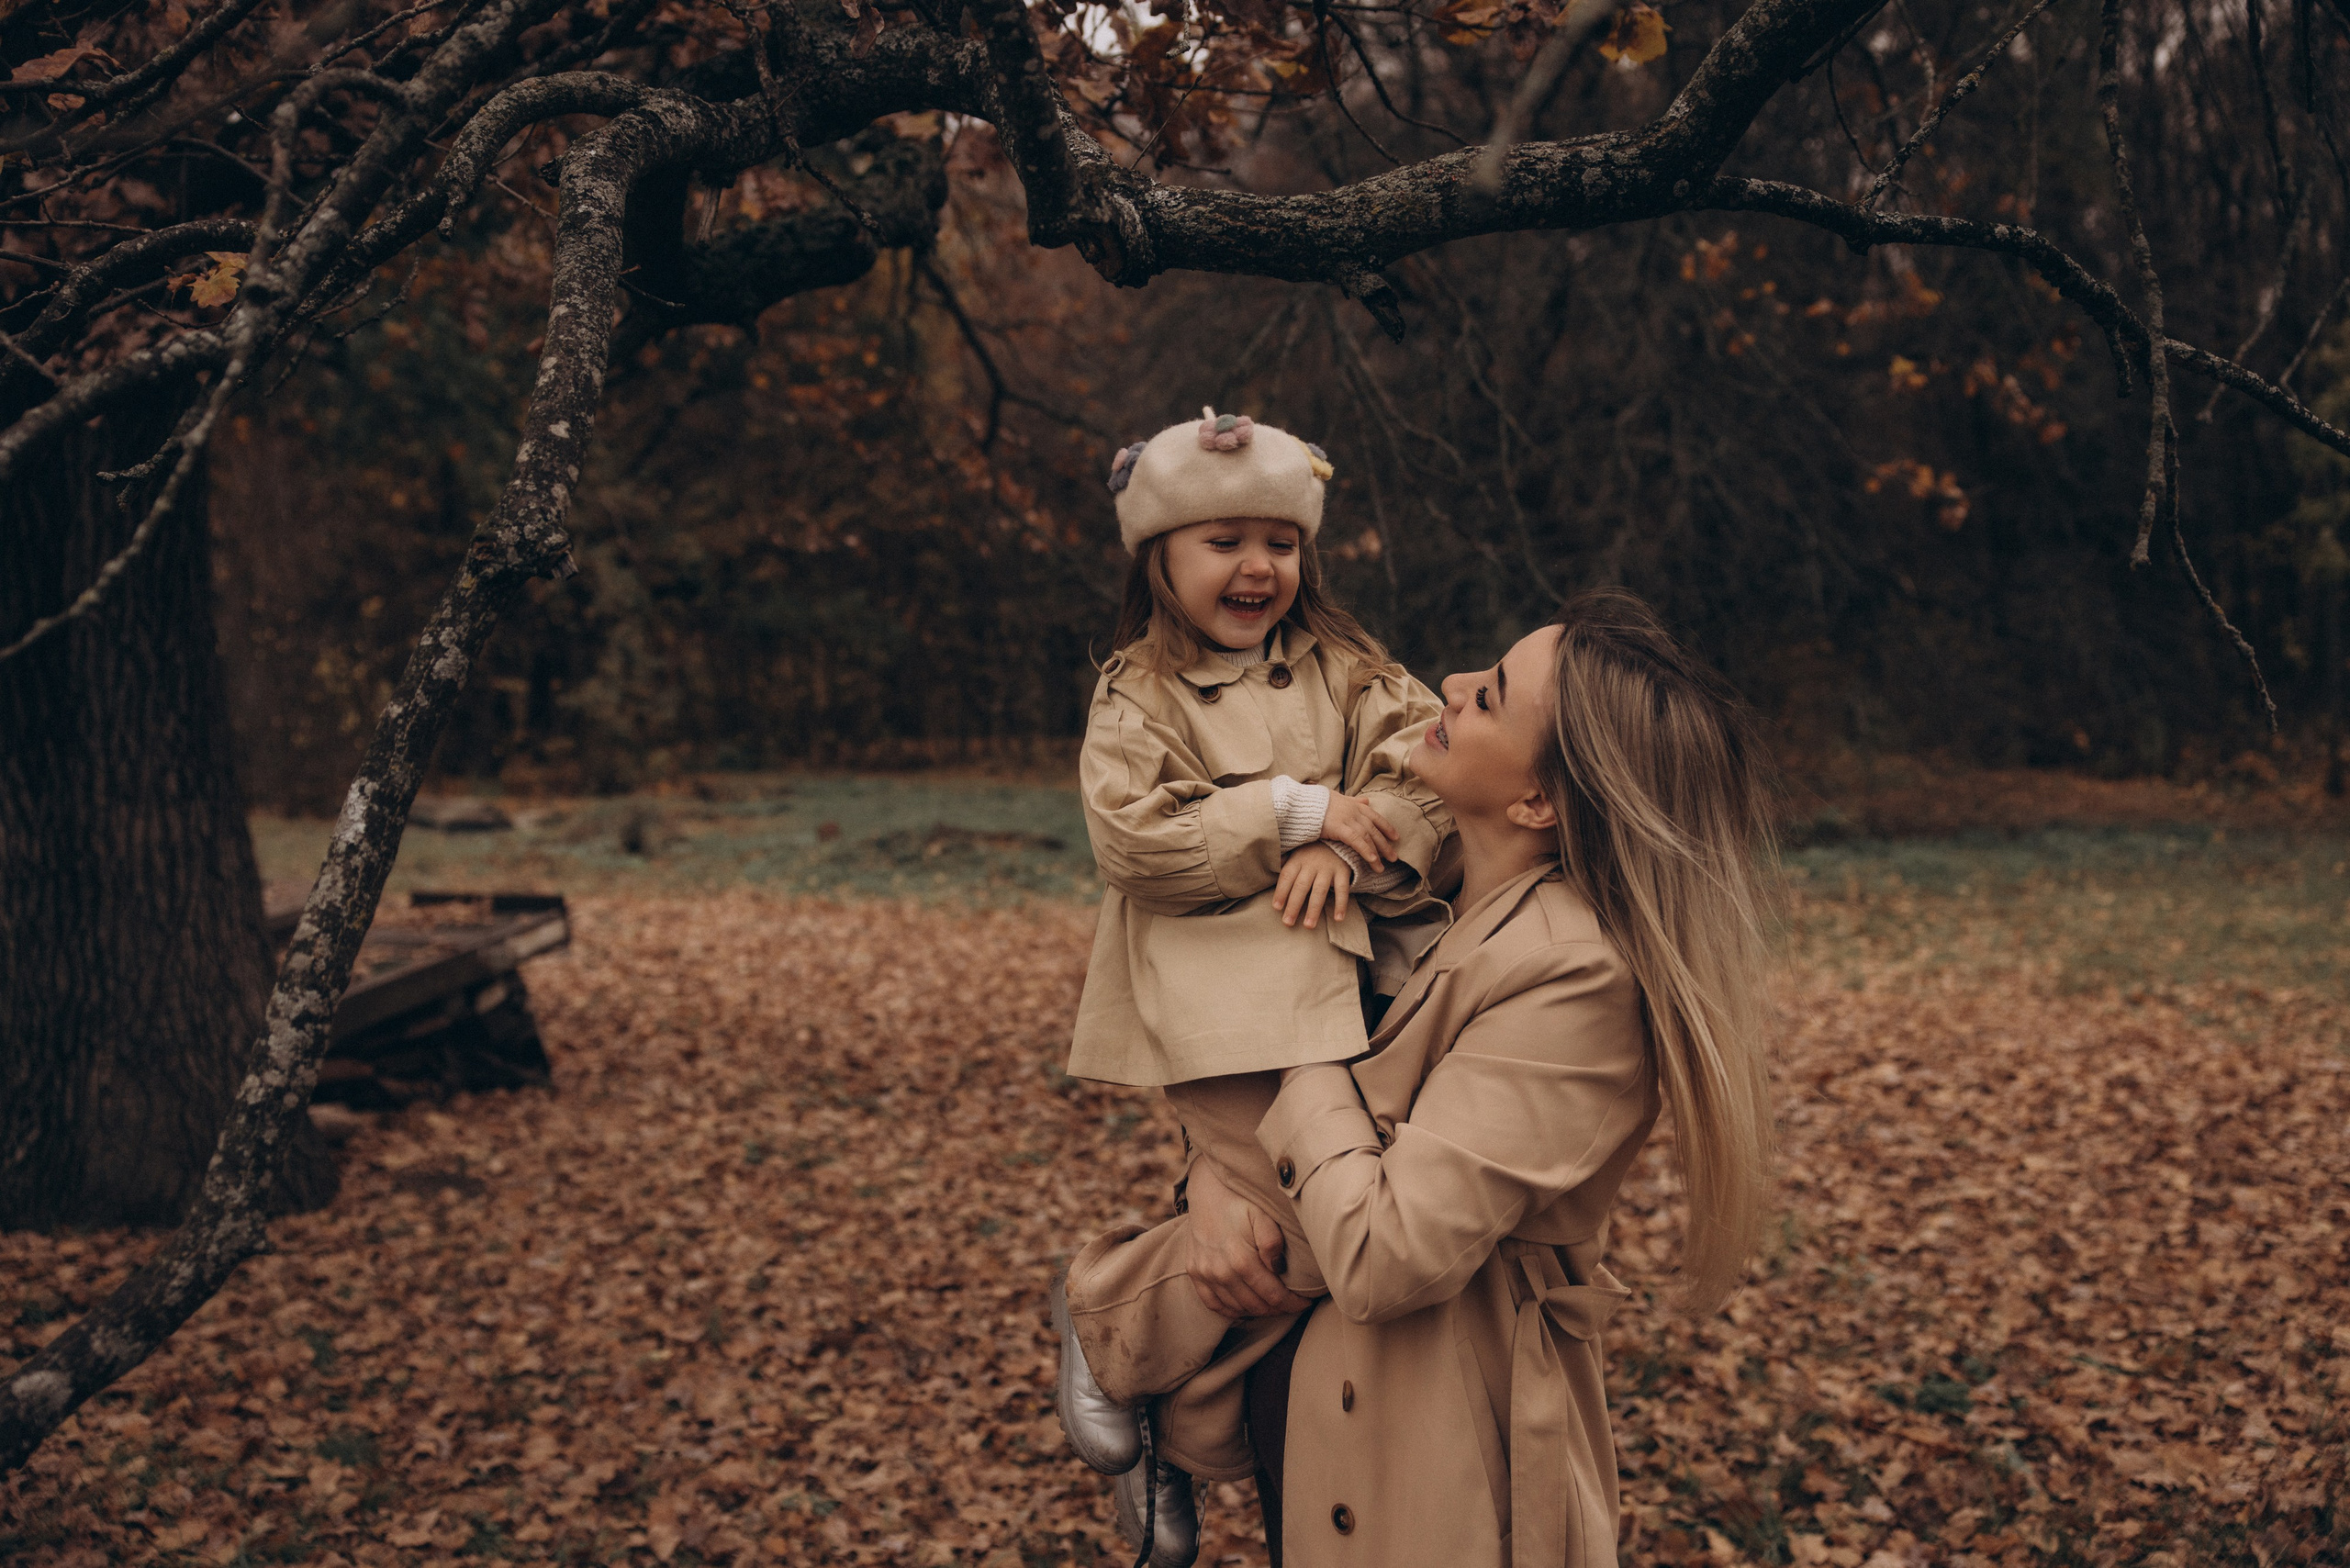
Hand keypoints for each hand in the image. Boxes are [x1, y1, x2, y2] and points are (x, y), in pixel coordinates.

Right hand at [1185, 1158, 1314, 1319]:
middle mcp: (1221, 1272)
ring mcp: (1205, 1274)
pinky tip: (1246, 1306)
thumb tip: (1278, 1269)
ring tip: (1273, 1303)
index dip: (1293, 1303)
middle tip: (1292, 1303)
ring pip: (1237, 1308)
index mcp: (1241, 1260)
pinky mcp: (1194, 1273)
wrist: (1207, 1191)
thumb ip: (1273, 1242)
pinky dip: (1232, 1310)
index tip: (1305, 1302)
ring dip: (1258, 1310)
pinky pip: (1213, 1304)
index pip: (1273, 1295)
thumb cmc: (1240, 1203)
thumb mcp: (1263, 1216)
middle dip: (1279, 1308)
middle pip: (1257, 1306)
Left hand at [1275, 844, 1351, 928]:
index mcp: (1298, 860)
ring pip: (1319, 891)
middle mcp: (1312, 864)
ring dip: (1314, 909)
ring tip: (1308, 926)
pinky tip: (1338, 918)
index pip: (1287, 877)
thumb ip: (1285, 863)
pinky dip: (1341, 904)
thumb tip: (1268, 870)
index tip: (1276, 908)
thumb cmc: (1312, 851)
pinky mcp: (1343, 871)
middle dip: (1294, 906)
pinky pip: (1342, 890)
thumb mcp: (1297, 852)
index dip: (1281, 892)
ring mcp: (1328, 868)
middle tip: (1288, 922)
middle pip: (1301, 887)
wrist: (1338, 838)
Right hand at [1319, 793, 1398, 871]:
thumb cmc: (1318, 802)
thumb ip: (1354, 800)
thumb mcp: (1339, 797)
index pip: (1376, 817)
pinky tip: (1373, 861)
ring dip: (1377, 853)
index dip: (1387, 827)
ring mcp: (1348, 819)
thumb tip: (1367, 800)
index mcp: (1355, 805)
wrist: (1303, 802)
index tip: (1396, 837)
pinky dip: (1366, 851)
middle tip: (1394, 858)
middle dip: (1385, 845)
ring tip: (1382, 867)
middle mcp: (1355, 812)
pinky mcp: (1339, 828)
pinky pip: (1357, 841)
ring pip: (1368, 837)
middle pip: (1374, 830)